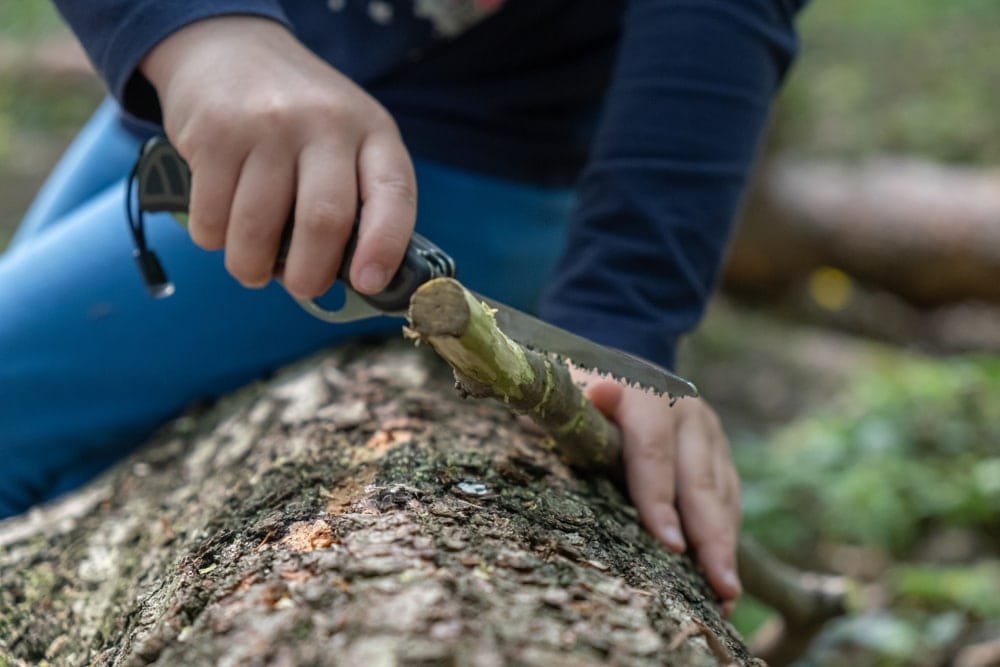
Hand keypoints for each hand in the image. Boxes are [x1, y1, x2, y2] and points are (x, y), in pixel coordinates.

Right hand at [141, 16, 416, 298]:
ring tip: (253, 267)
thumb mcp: (349, 139)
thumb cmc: (301, 119)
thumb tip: (351, 281)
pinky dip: (214, 239)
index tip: (368, 284)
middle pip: (323, 221)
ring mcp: (267, 126)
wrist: (232, 48)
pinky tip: (222, 227)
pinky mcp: (214, 135)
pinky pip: (211, 217)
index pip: (393, 194)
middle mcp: (325, 123)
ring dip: (252, 267)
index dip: (384, 247)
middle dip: (310, 276)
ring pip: (257, 230)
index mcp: (373, 132)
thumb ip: (357, 198)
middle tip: (301, 287)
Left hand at [572, 366, 741, 608]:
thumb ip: (579, 402)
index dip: (660, 500)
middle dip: (710, 538)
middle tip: (719, 588)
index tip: (671, 547)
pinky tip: (722, 579)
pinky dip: (726, 537)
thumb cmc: (578, 392)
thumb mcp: (567, 390)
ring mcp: (708, 432)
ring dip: (724, 546)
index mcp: (646, 395)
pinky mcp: (719, 452)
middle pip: (700, 480)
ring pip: (722, 494)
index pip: (654, 452)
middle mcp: (686, 412)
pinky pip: (727, 498)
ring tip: (725, 598)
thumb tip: (601, 392)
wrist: (614, 365)